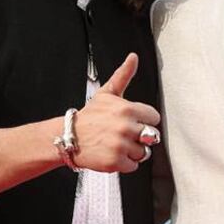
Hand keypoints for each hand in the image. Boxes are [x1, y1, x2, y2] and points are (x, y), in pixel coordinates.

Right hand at [73, 53, 160, 172]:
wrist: (69, 137)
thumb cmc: (89, 117)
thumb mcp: (107, 93)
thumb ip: (123, 75)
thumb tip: (133, 57)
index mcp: (127, 109)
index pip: (154, 118)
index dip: (144, 121)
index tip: (132, 122)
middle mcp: (126, 127)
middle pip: (151, 137)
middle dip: (140, 137)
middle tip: (124, 135)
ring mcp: (121, 145)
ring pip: (143, 152)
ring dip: (132, 151)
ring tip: (117, 145)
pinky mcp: (116, 161)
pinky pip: (133, 165)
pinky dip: (124, 163)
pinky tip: (113, 154)